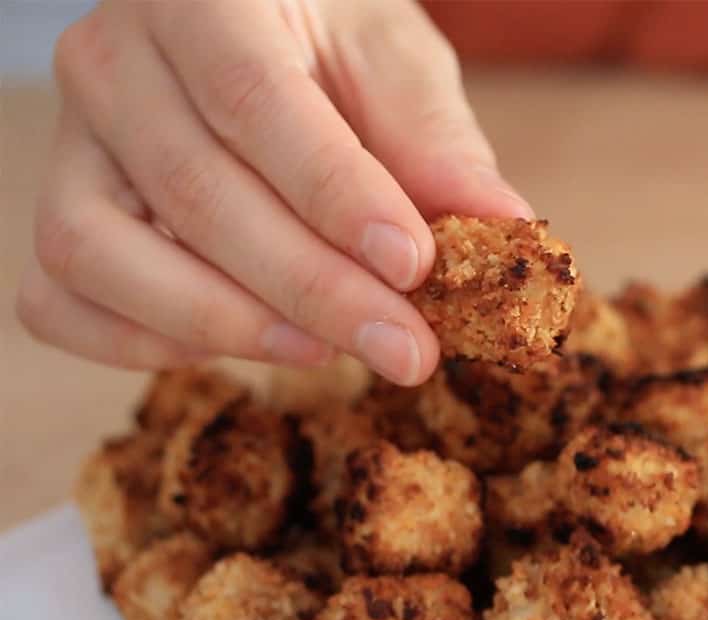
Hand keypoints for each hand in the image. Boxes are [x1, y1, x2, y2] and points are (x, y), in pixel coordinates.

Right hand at [15, 0, 532, 384]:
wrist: (251, 33)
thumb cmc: (329, 42)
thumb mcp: (396, 63)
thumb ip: (437, 143)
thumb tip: (503, 230)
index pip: (253, 101)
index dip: (336, 196)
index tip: (415, 267)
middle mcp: (111, 61)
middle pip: (194, 193)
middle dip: (314, 290)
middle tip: (409, 351)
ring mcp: (70, 143)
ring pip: (102, 254)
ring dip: (230, 326)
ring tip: (335, 354)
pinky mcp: (60, 212)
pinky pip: (63, 301)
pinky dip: (148, 345)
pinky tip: (253, 345)